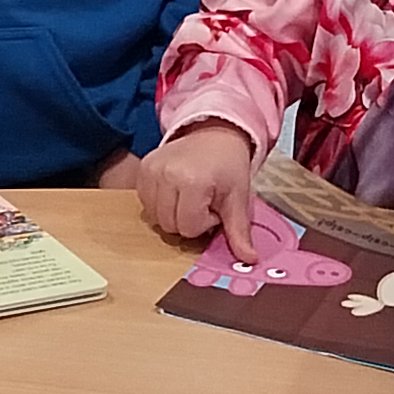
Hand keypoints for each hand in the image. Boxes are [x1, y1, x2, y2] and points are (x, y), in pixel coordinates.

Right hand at [135, 121, 264, 250]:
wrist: (214, 132)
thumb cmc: (228, 165)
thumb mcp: (238, 198)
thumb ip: (239, 231)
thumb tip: (250, 260)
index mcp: (192, 182)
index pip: (188, 228)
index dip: (205, 222)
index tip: (215, 205)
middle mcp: (166, 175)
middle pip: (170, 225)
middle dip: (189, 220)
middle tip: (203, 201)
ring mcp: (151, 170)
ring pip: (155, 217)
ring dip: (173, 213)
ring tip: (190, 196)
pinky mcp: (143, 168)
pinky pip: (145, 202)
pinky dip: (160, 204)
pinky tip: (176, 191)